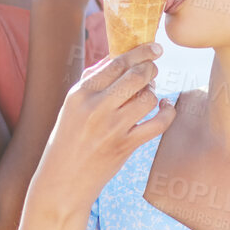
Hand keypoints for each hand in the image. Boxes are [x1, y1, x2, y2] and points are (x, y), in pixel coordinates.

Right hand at [32, 42, 174, 209]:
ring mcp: (112, 128)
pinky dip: (167, 113)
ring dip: (154, 93)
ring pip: (148, 97)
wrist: (62, 181)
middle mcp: (96, 107)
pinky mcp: (125, 146)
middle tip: (153, 70)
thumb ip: (93, 80)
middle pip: (136, 75)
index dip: (140, 52)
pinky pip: (158, 123)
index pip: (116, 63)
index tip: (154, 48)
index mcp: (80, 93)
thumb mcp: (71, 106)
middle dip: (151, 68)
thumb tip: (119, 56)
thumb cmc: (68, 139)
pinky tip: (165, 109)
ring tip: (149, 95)